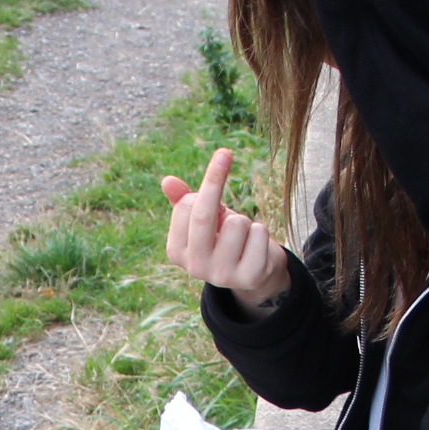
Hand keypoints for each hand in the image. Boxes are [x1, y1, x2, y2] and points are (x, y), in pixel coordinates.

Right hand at [160, 147, 289, 316]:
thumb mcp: (204, 218)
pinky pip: (259, 234)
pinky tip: (256, 247)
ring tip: (242, 235)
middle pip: (203, 215)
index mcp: (176, 251)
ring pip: (238, 223)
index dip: (205, 183)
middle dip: (216, 179)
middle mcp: (195, 267)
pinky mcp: (250, 277)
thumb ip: (184, 201)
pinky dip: (261, 233)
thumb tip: (167, 181)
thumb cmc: (224, 237)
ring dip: (245, 221)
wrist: (253, 272)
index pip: (186, 206)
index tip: (215, 173)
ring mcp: (222, 275)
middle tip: (225, 152)